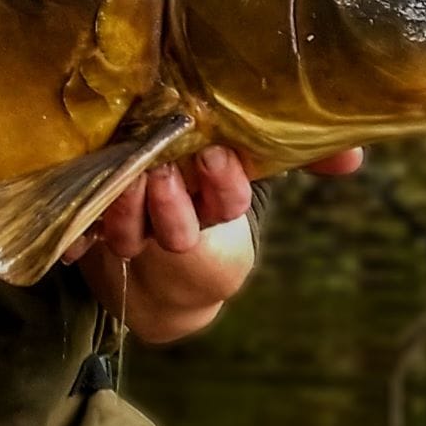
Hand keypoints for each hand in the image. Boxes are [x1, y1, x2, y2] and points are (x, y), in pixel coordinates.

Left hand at [66, 143, 366, 262]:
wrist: (150, 270)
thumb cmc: (201, 196)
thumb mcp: (246, 173)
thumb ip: (296, 157)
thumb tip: (355, 155)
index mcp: (218, 216)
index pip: (229, 207)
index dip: (224, 187)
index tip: (217, 156)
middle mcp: (176, 235)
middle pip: (177, 231)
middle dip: (171, 206)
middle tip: (162, 173)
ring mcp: (133, 246)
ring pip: (128, 238)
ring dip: (123, 213)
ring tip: (118, 182)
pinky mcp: (90, 251)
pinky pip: (77, 248)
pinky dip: (72, 236)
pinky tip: (71, 224)